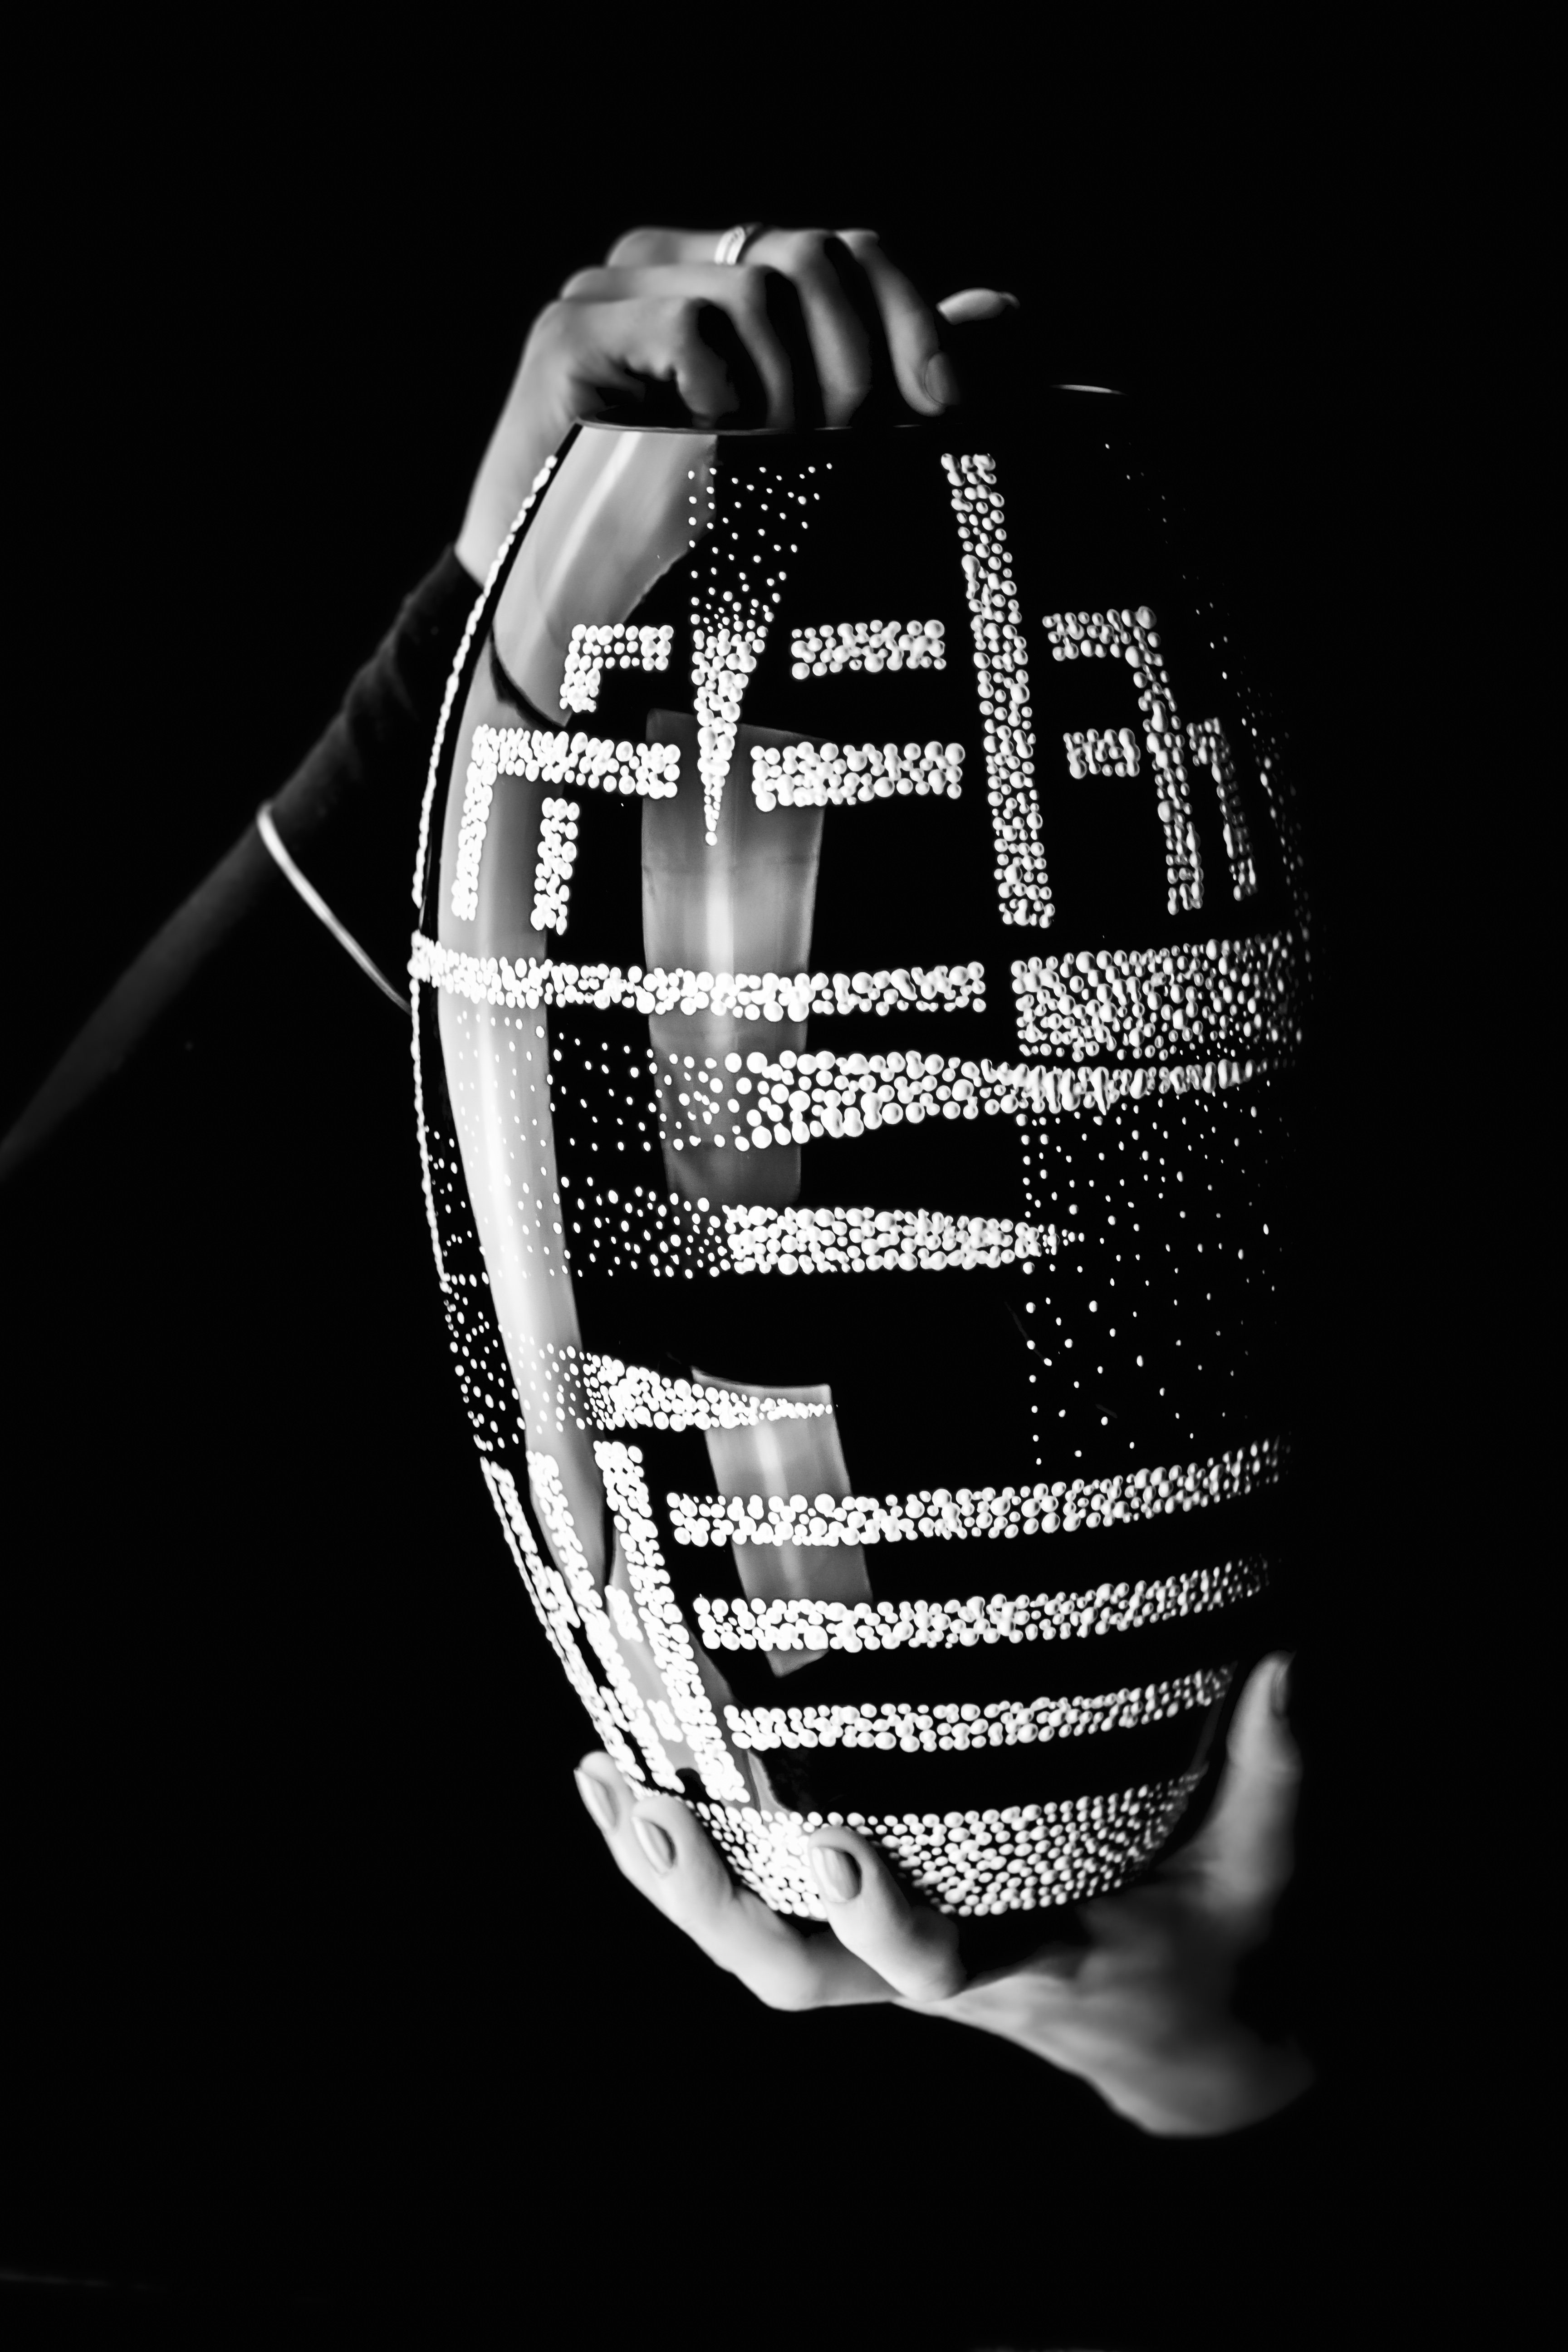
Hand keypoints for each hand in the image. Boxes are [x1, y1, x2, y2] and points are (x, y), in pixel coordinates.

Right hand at [455, 221, 1017, 581]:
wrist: (569, 629)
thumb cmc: (704, 548)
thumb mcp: (824, 461)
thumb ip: (900, 383)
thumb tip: (1003, 315)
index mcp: (731, 279)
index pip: (850, 251)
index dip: (912, 320)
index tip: (948, 407)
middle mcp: (671, 264)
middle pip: (815, 256)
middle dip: (854, 368)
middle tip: (844, 458)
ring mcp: (610, 294)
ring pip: (759, 292)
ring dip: (787, 397)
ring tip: (764, 473)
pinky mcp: (567, 336)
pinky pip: (692, 325)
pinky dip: (723, 393)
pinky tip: (705, 450)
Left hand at [574, 1653, 1314, 2137]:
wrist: (1184, 2033)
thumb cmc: (1219, 1938)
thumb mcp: (1262, 1866)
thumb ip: (1271, 1770)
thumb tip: (1290, 1659)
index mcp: (1021, 1962)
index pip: (931, 1968)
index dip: (880, 1921)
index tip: (835, 1841)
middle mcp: (933, 1973)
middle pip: (790, 1975)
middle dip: (710, 1901)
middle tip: (646, 1801)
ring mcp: (886, 1959)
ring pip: (751, 1946)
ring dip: (664, 1871)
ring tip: (597, 1773)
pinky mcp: (865, 1931)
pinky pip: (755, 1907)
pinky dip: (683, 1853)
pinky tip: (620, 1781)